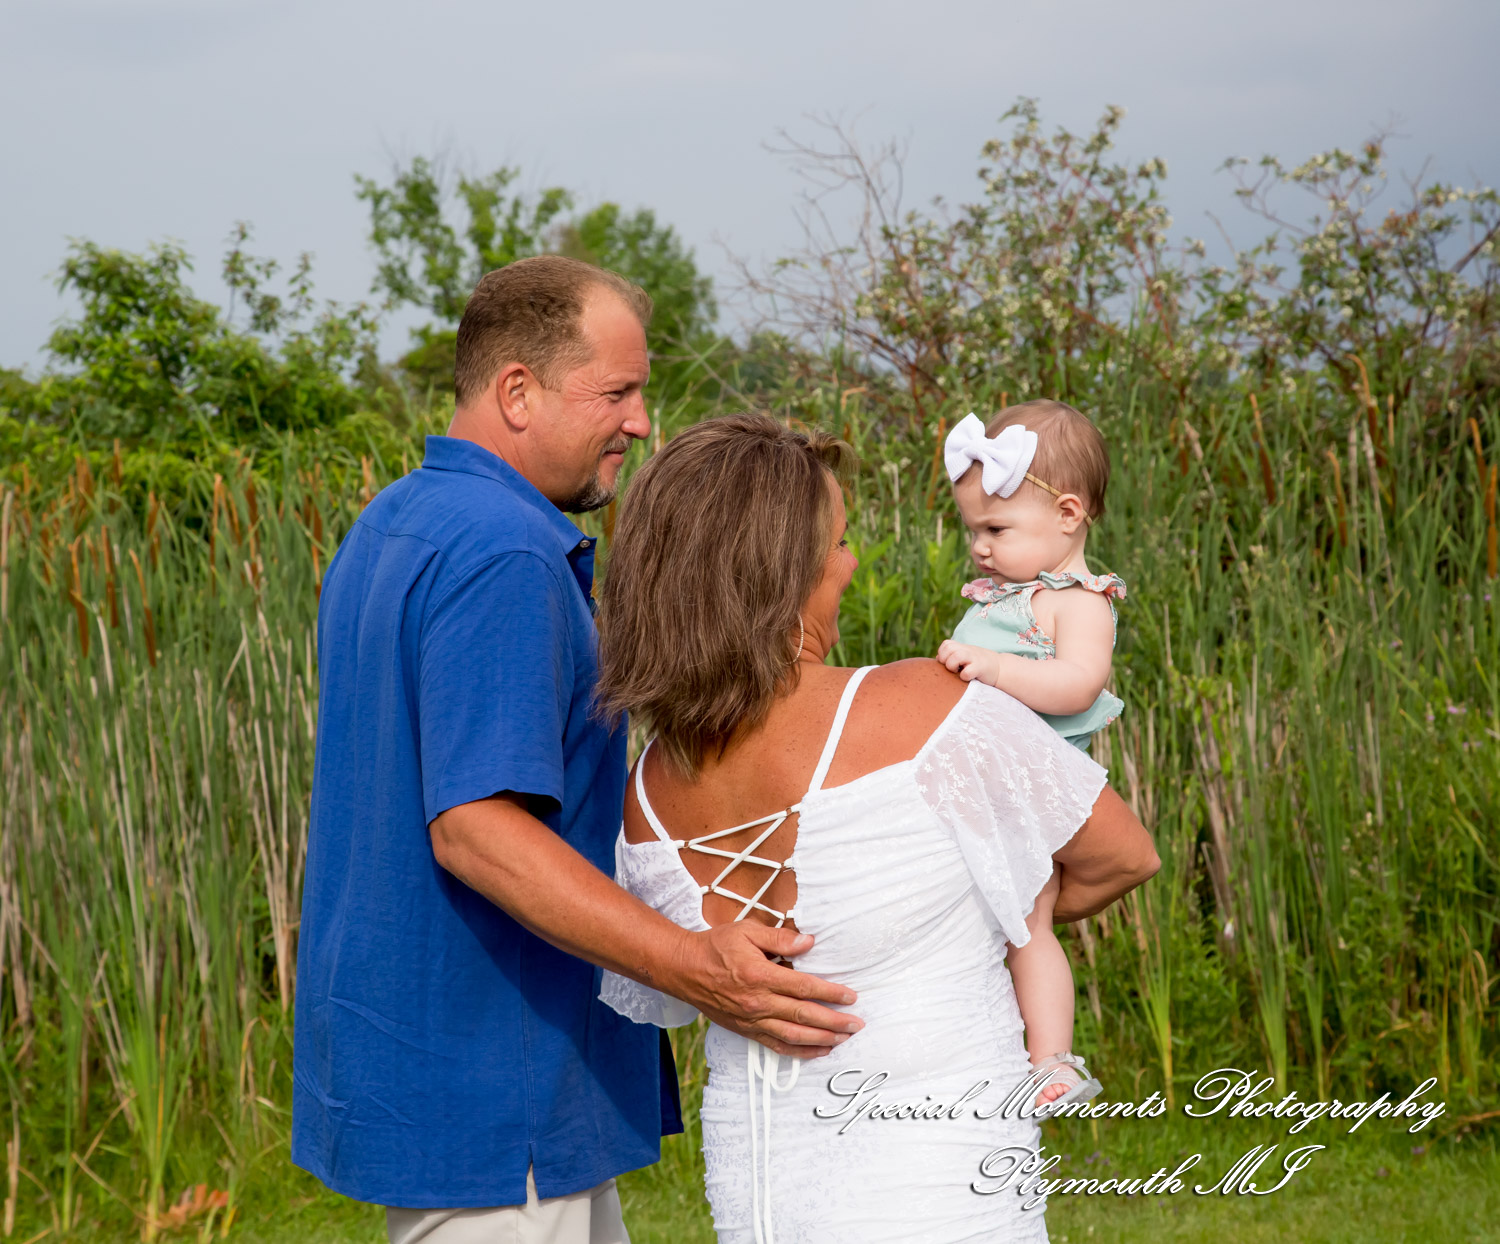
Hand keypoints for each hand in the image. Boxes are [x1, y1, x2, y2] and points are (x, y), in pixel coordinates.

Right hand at [666, 923, 863, 1058]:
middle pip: (803, 1016)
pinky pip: (777, 1046)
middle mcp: (757, 1002)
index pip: (803, 987)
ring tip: (844, 1039)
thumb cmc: (716, 946)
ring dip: (822, 1040)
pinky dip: (800, 1051)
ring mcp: (751, 1020)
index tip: (851, 996)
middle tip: (857, 1024)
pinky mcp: (746, 1030)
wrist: (684, 969)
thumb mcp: (747, 931)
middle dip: (834, 1022)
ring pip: (793, 1036)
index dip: (830, 993)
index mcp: (759, 975)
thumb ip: (779, 938)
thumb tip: (809, 942)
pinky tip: (819, 1050)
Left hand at [936, 640, 1001, 684]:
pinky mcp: (981, 668)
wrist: (1001, 669)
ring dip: (952, 665)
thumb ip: (951, 657)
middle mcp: (967, 650)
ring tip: (958, 672)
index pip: (946, 645)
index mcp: (962, 647)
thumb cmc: (978, 665)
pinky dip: (965, 676)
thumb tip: (936, 661)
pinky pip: (967, 671)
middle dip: (945, 659)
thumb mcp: (965, 657)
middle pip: (948, 648)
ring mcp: (974, 658)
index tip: (949, 664)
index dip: (943, 654)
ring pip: (956, 656)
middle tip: (952, 668)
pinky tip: (968, 677)